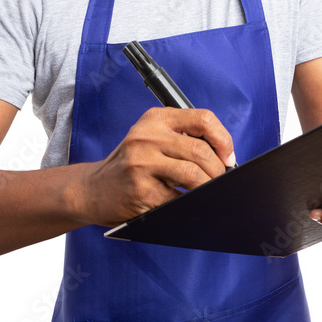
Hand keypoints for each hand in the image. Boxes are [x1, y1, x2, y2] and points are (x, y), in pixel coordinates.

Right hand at [80, 107, 234, 226]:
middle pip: (201, 150)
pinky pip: (177, 198)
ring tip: (207, 192)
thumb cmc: (131, 165)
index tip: (228, 157)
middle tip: (219, 181)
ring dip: (207, 187)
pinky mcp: (139, 189)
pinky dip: (188, 203)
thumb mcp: (152, 139)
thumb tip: (225, 157)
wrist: (93, 189)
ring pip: (193, 174)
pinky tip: (185, 202)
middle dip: (218, 171)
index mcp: (156, 119)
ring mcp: (141, 162)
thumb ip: (183, 139)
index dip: (223, 139)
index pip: (203, 118)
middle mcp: (147, 136)